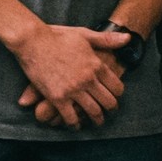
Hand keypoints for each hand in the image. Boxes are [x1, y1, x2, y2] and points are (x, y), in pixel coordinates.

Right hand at [5, 22, 129, 128]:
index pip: (116, 86)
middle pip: (108, 102)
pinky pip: (71, 116)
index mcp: (96, 65)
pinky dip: (75, 124)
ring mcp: (73, 89)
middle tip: (109, 112)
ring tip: (97, 122)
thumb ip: (107, 39)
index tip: (115, 97)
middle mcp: (88, 79)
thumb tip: (128, 38)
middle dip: (110, 109)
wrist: (32, 40)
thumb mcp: (84, 35)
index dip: (118, 94)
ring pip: (93, 111)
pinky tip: (76, 125)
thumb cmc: (57, 36)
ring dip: (97, 119)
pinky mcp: (58, 97)